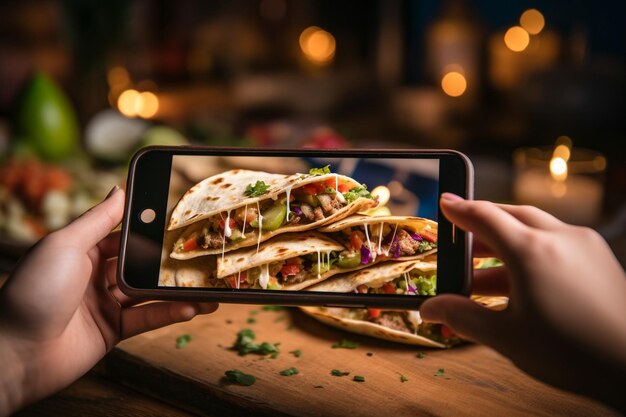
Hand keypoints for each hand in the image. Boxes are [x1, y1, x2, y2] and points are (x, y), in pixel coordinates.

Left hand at [0, 187, 218, 414]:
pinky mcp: (114, 330)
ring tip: (209, 286)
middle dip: (169, 261)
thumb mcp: (66, 245)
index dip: (150, 230)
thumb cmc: (34, 292)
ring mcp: (105, 303)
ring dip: (178, 289)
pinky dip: (170, 312)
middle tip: (201, 254)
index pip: (124, 235)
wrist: (17, 354)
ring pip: (150, 292)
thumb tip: (119, 189)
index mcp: (81, 250)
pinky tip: (192, 307)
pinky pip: (148, 317)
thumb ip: (98, 219)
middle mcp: (95, 275)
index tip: (179, 224)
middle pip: (141, 264)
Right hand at [421, 193, 625, 411]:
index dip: (459, 210)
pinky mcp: (599, 258)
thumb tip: (431, 308)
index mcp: (532, 251)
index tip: (445, 203)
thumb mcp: (506, 337)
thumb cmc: (573, 354)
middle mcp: (561, 238)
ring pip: (535, 229)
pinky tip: (520, 282)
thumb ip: (463, 317)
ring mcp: (585, 246)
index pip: (485, 216)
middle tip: (462, 241)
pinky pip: (557, 243)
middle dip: (483, 225)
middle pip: (511, 215)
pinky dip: (531, 253)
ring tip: (483, 275)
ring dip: (506, 244)